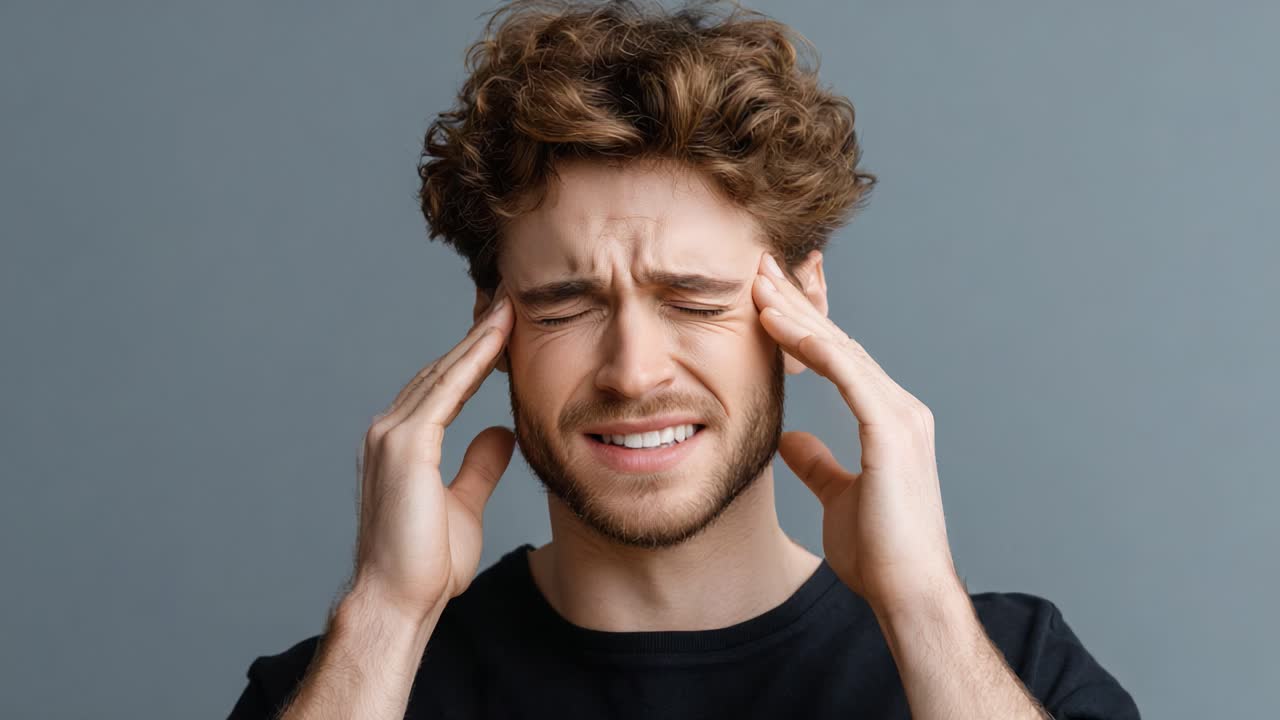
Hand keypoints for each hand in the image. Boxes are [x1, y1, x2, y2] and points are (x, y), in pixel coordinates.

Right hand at [350, 283, 515, 621]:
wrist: (399, 600)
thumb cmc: (426, 564)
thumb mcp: (465, 503)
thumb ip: (479, 465)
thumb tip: (500, 434)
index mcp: (402, 444)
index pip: (443, 387)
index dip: (473, 357)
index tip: (504, 329)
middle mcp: (390, 431)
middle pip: (441, 371)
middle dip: (476, 335)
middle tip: (508, 299)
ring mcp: (391, 435)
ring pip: (443, 373)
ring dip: (477, 339)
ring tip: (509, 306)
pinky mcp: (404, 446)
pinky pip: (445, 391)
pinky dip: (471, 361)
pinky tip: (497, 338)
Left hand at [752, 252, 960, 613]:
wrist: (907, 592)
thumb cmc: (880, 553)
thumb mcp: (837, 497)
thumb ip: (818, 464)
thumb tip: (792, 439)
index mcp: (888, 421)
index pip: (839, 360)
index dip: (803, 326)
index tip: (767, 298)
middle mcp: (899, 409)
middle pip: (839, 342)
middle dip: (797, 303)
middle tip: (759, 268)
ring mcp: (899, 417)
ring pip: (840, 349)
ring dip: (796, 314)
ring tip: (758, 284)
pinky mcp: (891, 433)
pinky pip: (847, 375)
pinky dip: (812, 346)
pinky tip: (780, 324)